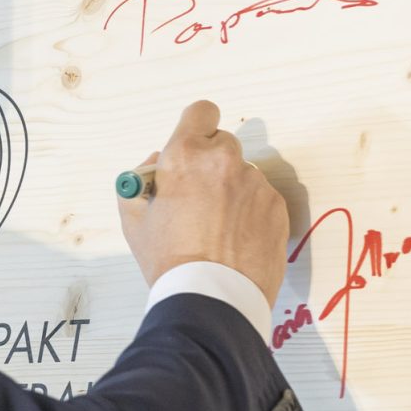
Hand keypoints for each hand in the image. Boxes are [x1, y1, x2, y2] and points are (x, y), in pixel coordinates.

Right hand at [117, 101, 290, 305]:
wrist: (211, 298)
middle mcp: (224, 160)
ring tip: (217, 231)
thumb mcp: (134, 219)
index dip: (196, 128)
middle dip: (211, 164)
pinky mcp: (277, 207)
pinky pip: (261, 199)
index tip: (193, 147)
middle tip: (198, 199)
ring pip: (243, 175)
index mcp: (185, 155)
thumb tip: (158, 164)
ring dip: (232, 192)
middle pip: (222, 144)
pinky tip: (235, 241)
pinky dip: (250, 214)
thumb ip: (141, 180)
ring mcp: (255, 183)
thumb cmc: (168, 260)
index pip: (201, 112)